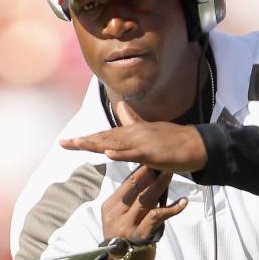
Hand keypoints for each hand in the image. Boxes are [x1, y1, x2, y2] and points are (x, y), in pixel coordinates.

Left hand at [61, 100, 206, 175]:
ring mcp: (142, 142)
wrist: (194, 144)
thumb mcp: (149, 131)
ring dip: (96, 144)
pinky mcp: (152, 152)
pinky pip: (134, 153)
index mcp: (131, 132)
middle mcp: (133, 134)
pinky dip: (121, 153)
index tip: (66, 142)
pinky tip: (108, 153)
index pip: (104, 136)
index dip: (85, 139)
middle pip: (104, 138)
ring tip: (78, 145)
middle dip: (83, 141)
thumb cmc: (172, 140)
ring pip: (115, 144)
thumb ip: (133, 121)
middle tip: (64, 143)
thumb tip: (121, 106)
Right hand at [98, 164, 187, 259]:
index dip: (140, 170)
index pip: (126, 184)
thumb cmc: (125, 240)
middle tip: (163, 159)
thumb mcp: (120, 219)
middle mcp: (116, 215)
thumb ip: (129, 202)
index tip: (153, 158)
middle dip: (150, 173)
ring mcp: (128, 226)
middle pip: (135, 188)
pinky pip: (157, 217)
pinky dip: (171, 209)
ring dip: (161, 185)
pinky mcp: (141, 235)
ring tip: (171, 173)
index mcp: (109, 207)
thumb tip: (145, 179)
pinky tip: (182, 202)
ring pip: (146, 200)